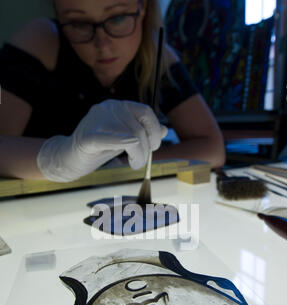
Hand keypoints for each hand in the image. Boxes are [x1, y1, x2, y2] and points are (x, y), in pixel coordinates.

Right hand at [37, 99, 166, 181]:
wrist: (68, 158)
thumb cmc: (97, 149)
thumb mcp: (123, 138)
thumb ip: (141, 132)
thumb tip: (164, 129)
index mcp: (118, 106)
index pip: (145, 112)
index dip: (154, 130)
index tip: (153, 147)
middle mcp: (108, 108)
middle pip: (139, 128)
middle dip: (146, 150)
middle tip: (139, 162)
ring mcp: (97, 120)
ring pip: (131, 136)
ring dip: (138, 156)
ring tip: (133, 164)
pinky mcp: (88, 137)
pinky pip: (110, 139)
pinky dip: (122, 143)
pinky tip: (129, 152)